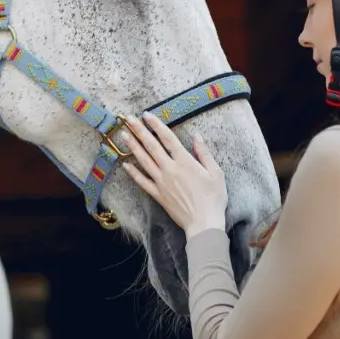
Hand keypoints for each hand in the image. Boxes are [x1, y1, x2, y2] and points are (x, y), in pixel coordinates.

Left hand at [119, 112, 227, 238]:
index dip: (156, 125)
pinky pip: (142, 182)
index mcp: (185, 161)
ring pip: (144, 161)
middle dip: (139, 131)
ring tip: (123, 135)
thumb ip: (204, 154)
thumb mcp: (216, 173)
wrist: (203, 223)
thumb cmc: (213, 198)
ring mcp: (161, 182)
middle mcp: (170, 169)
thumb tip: (197, 137)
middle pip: (151, 146)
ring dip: (133, 146)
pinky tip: (126, 165)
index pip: (167, 138)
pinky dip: (134, 173)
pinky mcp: (158, 195)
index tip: (147, 115)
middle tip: (129, 119)